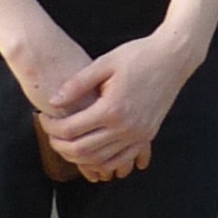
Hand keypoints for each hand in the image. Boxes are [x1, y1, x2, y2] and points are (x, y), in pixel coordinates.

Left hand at [9, 21, 149, 182]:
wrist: (173, 59)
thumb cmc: (138, 56)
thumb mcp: (104, 64)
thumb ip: (77, 84)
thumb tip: (54, 101)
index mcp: (111, 108)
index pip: (71, 128)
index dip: (51, 126)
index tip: (44, 117)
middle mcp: (125, 127)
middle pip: (82, 150)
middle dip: (60, 145)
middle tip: (50, 134)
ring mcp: (138, 135)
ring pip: (100, 160)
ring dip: (79, 157)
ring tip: (66, 143)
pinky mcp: (146, 136)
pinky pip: (121, 160)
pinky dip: (103, 162)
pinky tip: (91, 153)